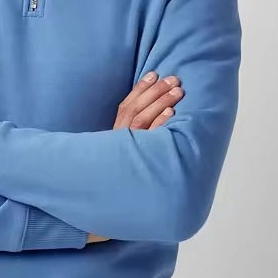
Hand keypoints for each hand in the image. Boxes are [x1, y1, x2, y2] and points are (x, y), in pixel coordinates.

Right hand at [86, 70, 184, 244]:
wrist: (99, 203)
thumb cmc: (110, 176)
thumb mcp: (112, 152)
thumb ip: (125, 135)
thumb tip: (146, 119)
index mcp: (112, 134)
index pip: (126, 105)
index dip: (140, 89)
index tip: (154, 74)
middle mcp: (117, 140)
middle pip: (137, 110)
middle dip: (156, 92)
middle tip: (174, 79)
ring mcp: (125, 151)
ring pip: (144, 121)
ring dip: (161, 104)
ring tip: (178, 92)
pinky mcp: (134, 161)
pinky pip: (149, 141)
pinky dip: (160, 125)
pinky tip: (172, 116)